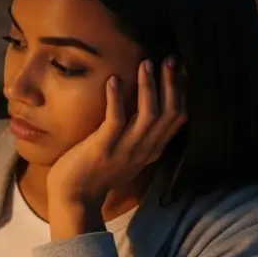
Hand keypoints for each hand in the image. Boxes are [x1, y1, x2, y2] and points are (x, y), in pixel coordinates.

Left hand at [46, 57, 186, 209]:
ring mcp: (125, 150)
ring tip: (146, 63)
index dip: (183, 92)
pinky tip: (113, 80)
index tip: (182, 69)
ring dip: (149, 87)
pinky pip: (115, 120)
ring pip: (149, 114)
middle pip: (171, 113)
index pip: (178, 118)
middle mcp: (144, 150)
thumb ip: (138, 135)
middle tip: (170, 58)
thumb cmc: (96, 172)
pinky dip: (117, 98)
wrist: (74, 198)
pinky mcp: (103, 148)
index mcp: (152, 150)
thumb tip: (144, 108)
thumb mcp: (126, 154)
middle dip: (173, 83)